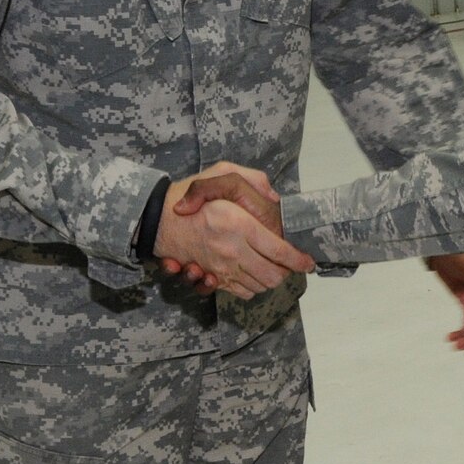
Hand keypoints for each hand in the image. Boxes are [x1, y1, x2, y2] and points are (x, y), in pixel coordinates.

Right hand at [153, 163, 309, 299]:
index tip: (308, 262)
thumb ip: (254, 180)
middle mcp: (231, 250)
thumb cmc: (190, 194)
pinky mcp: (211, 277)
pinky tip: (251, 272)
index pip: (279, 251)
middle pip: (273, 275)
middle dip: (287, 272)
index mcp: (239, 224)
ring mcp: (220, 267)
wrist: (155, 218)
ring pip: (258, 285)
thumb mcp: (222, 172)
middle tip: (289, 263)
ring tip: (272, 266)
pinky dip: (251, 286)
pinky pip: (241, 291)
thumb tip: (275, 198)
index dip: (298, 260)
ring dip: (270, 279)